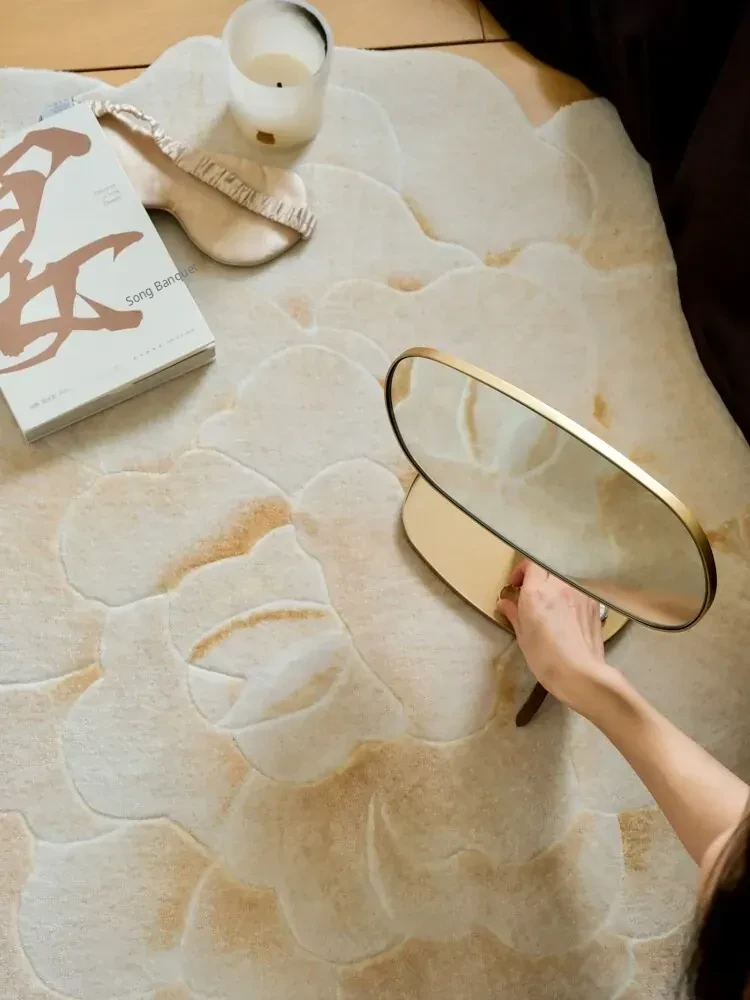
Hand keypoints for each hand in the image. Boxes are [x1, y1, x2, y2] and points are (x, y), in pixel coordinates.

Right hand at [497, 559, 616, 715]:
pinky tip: (567, 611)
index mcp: (537, 592)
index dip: (521, 571)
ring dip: (555, 583)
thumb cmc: (546, 658)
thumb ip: (514, 613)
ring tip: (551, 601)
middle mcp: (559, 585)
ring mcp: (579, 592)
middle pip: (548, 567)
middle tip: (531, 591)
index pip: (530, 564)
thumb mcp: (523, 636)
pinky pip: (578, 588)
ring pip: (564, 577)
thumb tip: (505, 602)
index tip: (516, 585)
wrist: (581, 673)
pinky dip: (570, 593)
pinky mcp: (593, 603)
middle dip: (538, 575)